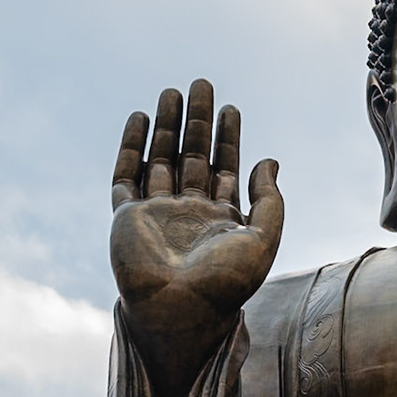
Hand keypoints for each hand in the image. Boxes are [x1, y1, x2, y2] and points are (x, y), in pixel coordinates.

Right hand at [109, 79, 282, 396]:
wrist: (180, 312)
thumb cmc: (225, 285)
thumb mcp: (262, 240)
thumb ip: (270, 201)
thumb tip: (270, 160)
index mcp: (221, 220)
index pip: (226, 168)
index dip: (229, 138)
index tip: (232, 108)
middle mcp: (188, 214)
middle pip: (193, 156)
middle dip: (198, 121)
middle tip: (202, 84)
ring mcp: (156, 214)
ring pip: (161, 159)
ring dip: (167, 126)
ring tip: (173, 91)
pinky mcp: (127, 218)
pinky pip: (126, 176)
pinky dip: (131, 147)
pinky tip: (140, 118)